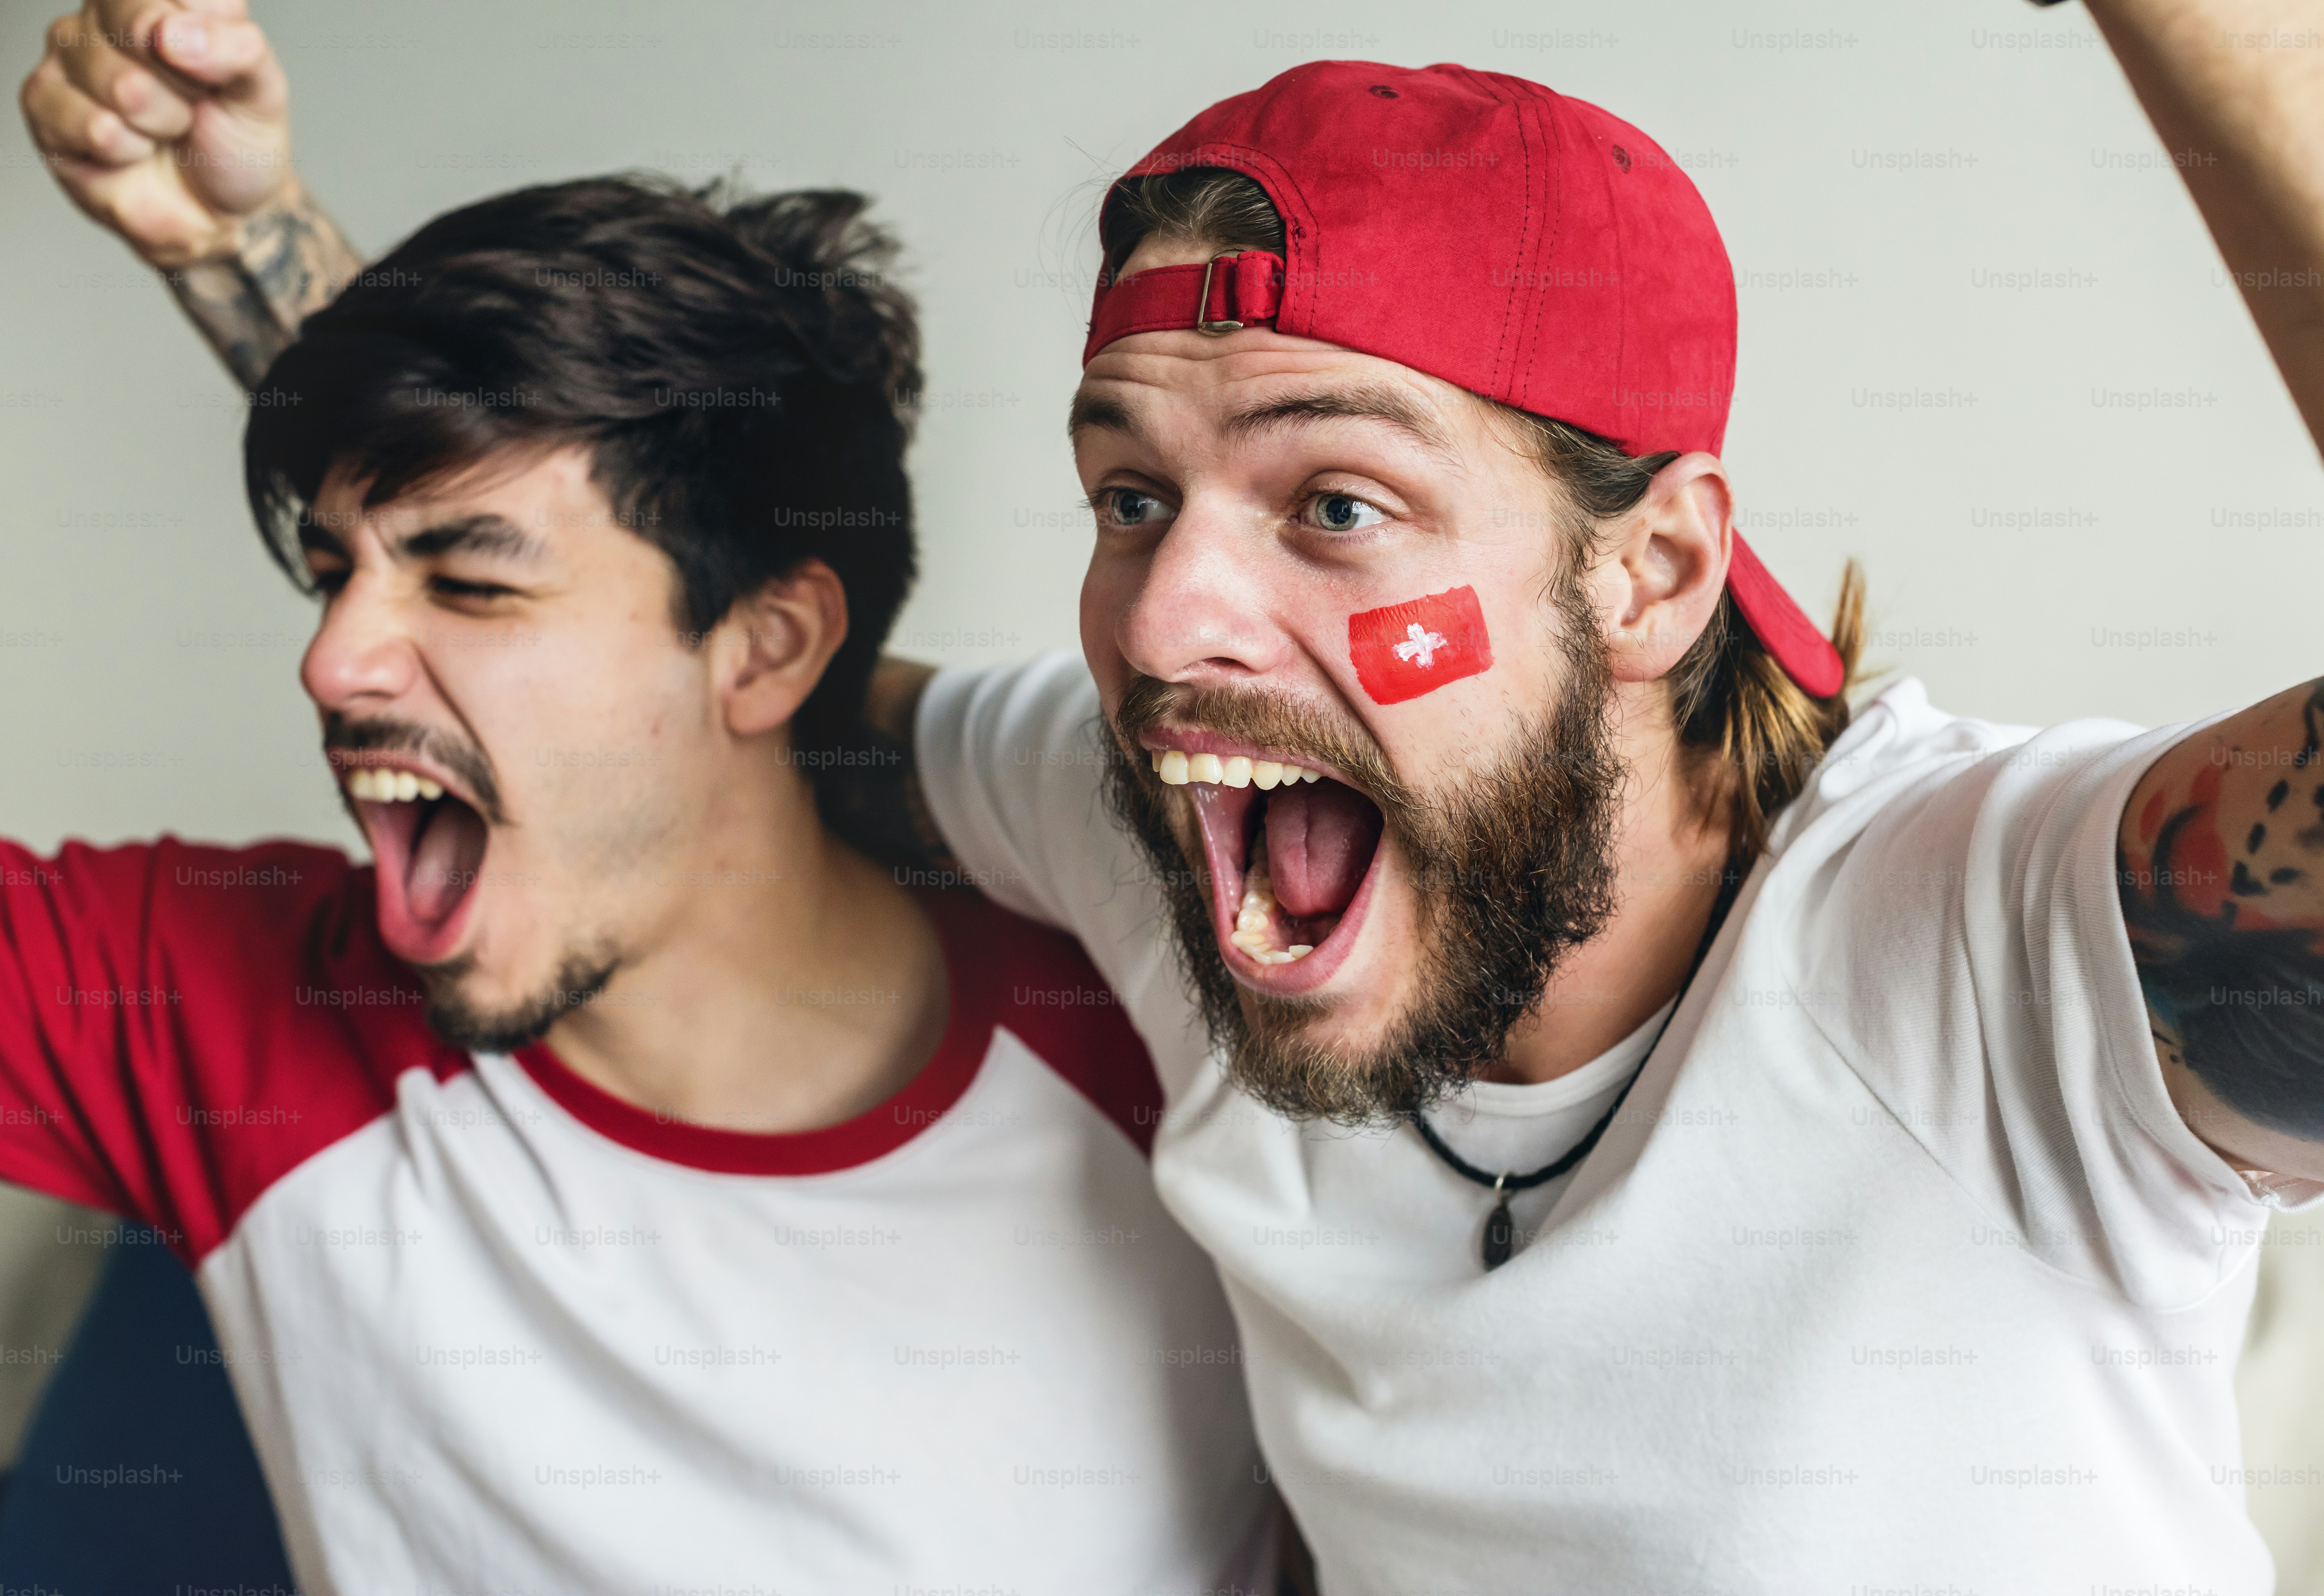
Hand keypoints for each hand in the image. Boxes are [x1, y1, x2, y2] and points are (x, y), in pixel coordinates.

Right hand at [19, 0, 292, 267]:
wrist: (217, 209)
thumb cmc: (234, 140)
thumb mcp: (262, 93)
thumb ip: (238, 50)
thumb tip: (172, 33)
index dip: (202, 41)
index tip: (215, 75)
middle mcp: (109, 15)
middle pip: (140, 30)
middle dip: (181, 87)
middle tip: (191, 107)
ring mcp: (71, 54)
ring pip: (115, 80)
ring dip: (157, 122)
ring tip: (164, 130)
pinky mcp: (45, 102)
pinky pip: (88, 122)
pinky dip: (126, 149)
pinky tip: (133, 149)